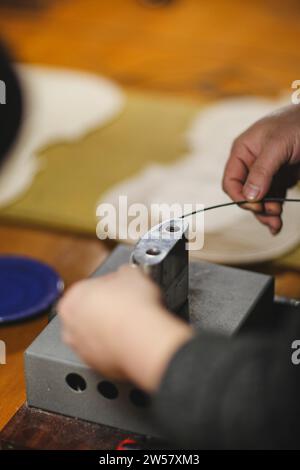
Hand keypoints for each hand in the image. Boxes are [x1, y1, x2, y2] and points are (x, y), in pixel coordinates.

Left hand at [58, 265, 192, 391]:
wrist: (142, 339)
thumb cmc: (133, 307)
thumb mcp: (131, 273)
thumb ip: (122, 273)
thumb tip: (125, 275)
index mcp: (72, 298)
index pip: (89, 288)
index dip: (109, 287)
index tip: (121, 289)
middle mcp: (70, 325)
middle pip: (88, 312)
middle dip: (105, 309)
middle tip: (125, 306)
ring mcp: (80, 347)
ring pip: (94, 334)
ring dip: (108, 329)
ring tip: (129, 323)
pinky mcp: (95, 365)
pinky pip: (104, 351)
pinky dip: (115, 346)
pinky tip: (130, 339)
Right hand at [222, 104, 299, 233]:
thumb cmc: (297, 124)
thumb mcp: (277, 146)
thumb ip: (261, 172)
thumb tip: (249, 197)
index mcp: (243, 151)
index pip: (231, 181)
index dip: (240, 197)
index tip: (256, 205)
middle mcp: (251, 163)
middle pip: (245, 194)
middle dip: (257, 208)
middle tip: (273, 216)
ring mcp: (267, 172)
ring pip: (260, 199)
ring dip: (267, 213)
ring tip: (276, 224)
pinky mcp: (281, 178)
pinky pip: (274, 197)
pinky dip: (275, 210)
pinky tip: (277, 223)